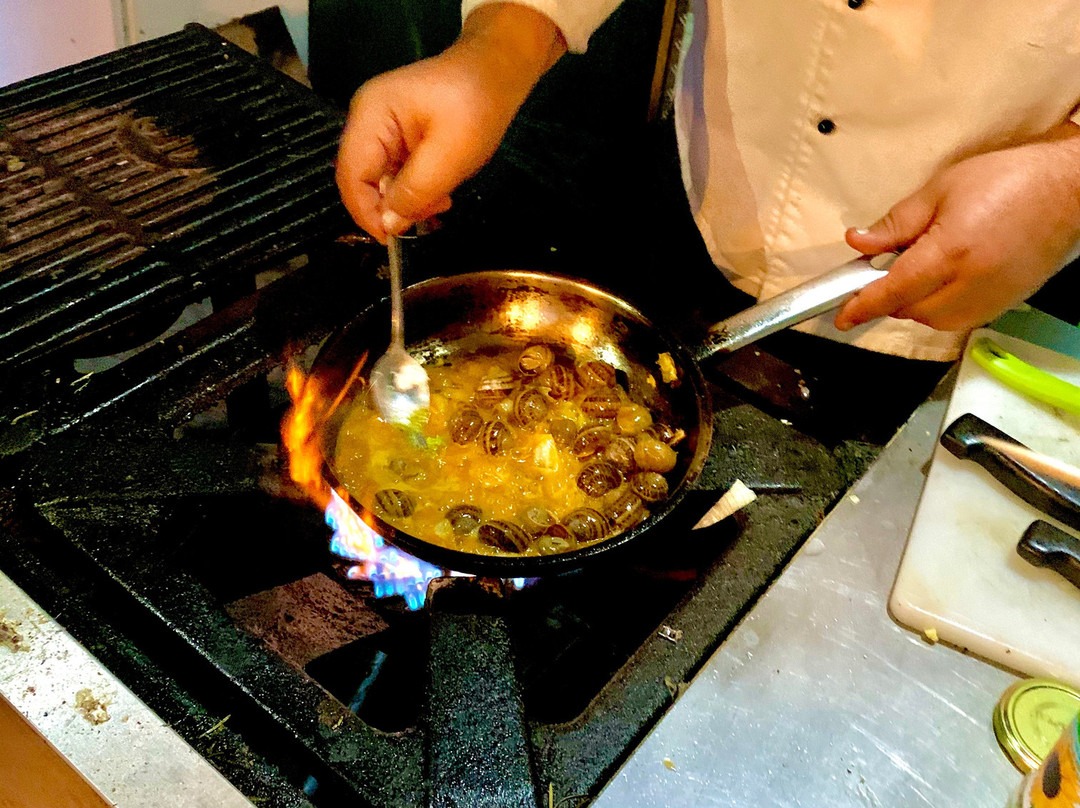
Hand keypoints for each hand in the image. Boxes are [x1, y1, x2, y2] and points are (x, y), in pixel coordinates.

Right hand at [335, 3, 565, 241]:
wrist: (497, 69)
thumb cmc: (476, 104)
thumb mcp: (450, 156)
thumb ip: (415, 192)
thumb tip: (389, 225)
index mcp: (371, 115)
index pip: (350, 175)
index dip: (365, 212)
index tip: (392, 238)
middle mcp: (367, 119)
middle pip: (361, 179)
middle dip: (392, 206)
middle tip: (431, 214)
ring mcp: (380, 126)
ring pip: (379, 180)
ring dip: (408, 199)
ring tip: (441, 200)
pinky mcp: (396, 135)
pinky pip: (395, 172)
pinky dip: (415, 188)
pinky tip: (439, 190)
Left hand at [836, 123, 1079, 332]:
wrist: (1068, 187)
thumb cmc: (1006, 179)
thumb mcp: (940, 189)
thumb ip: (896, 223)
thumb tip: (858, 243)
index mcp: (950, 252)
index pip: (894, 291)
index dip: (863, 306)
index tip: (842, 317)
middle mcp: (971, 284)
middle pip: (910, 310)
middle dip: (890, 297)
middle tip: (886, 268)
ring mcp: (991, 298)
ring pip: (934, 321)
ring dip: (915, 304)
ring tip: (922, 269)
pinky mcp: (1006, 304)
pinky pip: (959, 319)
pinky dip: (941, 308)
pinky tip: (945, 280)